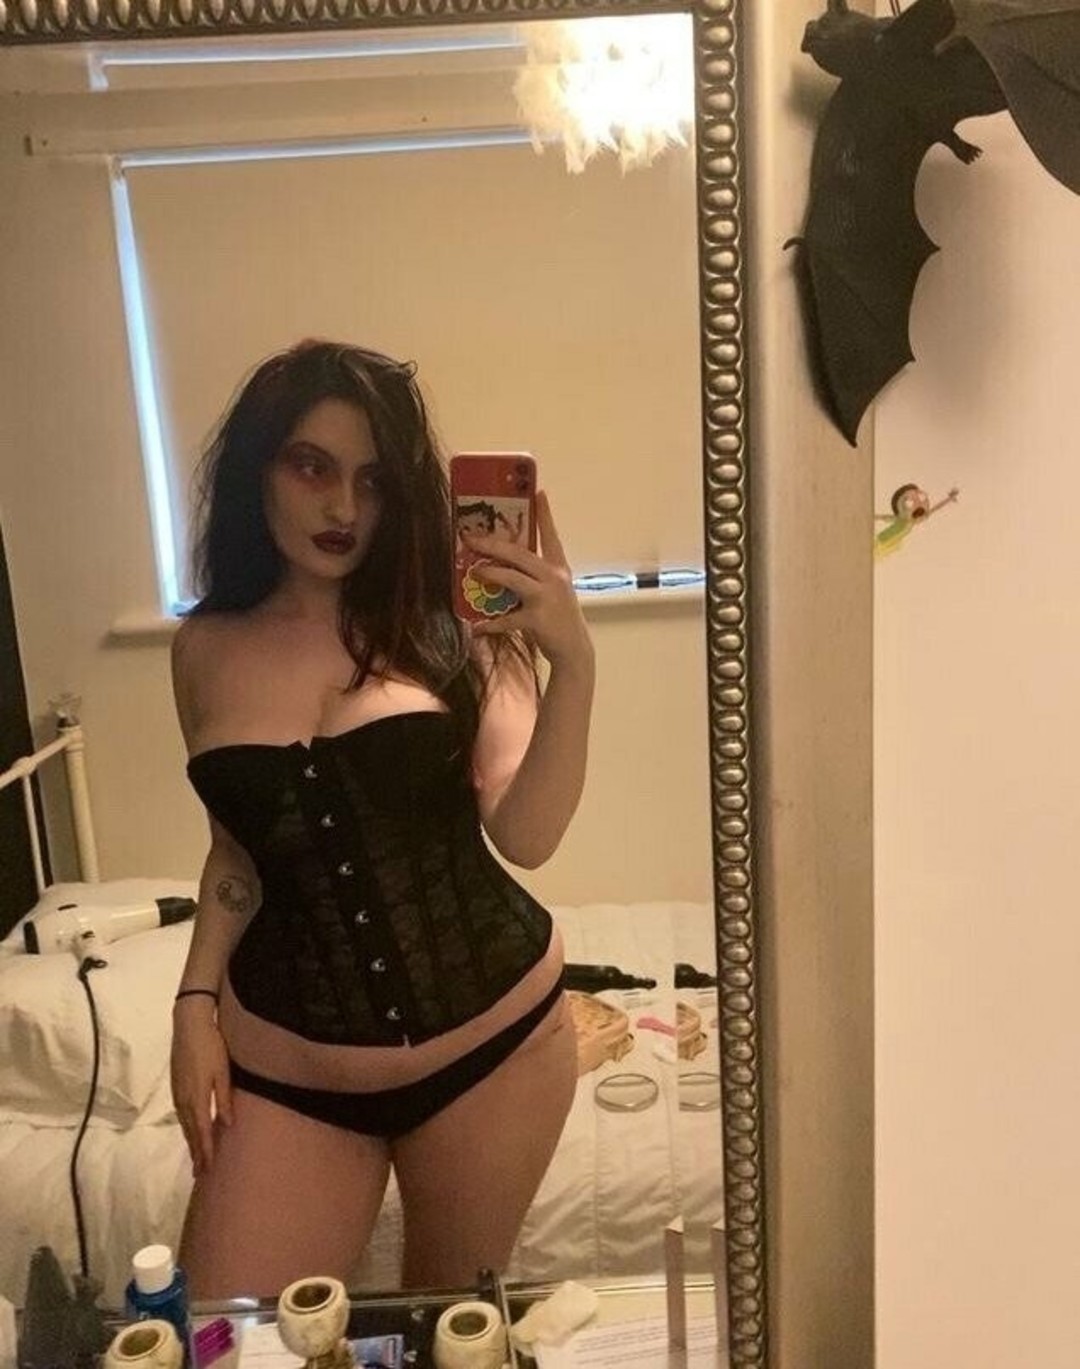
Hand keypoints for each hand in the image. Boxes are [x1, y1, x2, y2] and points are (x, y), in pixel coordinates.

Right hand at [170, 1002, 232, 1176]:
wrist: (189, 1025)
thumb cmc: (211, 1046)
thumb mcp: (223, 1072)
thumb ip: (224, 1099)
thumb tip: (227, 1124)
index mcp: (196, 1099)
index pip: (201, 1132)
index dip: (205, 1152)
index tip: (207, 1170)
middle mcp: (184, 1100)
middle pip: (190, 1132)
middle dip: (196, 1153)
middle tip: (200, 1173)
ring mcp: (178, 1092)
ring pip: (184, 1124)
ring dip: (190, 1141)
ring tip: (196, 1157)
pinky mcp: (176, 1085)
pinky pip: (182, 1114)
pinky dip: (187, 1127)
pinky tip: (191, 1129)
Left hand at [464, 491, 591, 668]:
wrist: (574, 650)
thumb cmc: (558, 618)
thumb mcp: (551, 591)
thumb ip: (532, 577)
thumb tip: (497, 567)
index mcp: (558, 568)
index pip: (551, 536)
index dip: (545, 514)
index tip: (539, 492)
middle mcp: (554, 578)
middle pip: (520, 553)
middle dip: (493, 544)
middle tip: (471, 538)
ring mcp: (546, 597)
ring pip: (513, 578)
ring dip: (491, 574)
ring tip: (474, 572)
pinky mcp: (537, 619)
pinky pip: (507, 618)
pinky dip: (490, 624)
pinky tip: (476, 627)